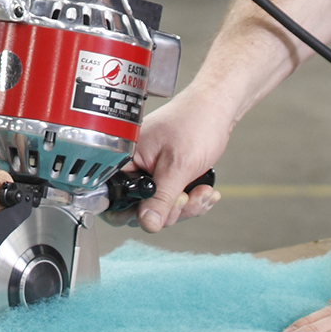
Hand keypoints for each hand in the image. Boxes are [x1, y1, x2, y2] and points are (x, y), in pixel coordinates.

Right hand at [108, 85, 228, 231]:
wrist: (217, 107)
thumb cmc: (195, 122)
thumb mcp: (178, 166)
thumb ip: (161, 199)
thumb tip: (148, 224)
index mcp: (124, 160)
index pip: (113, 200)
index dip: (131, 214)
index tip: (156, 214)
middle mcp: (134, 168)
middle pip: (140, 210)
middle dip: (170, 211)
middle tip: (185, 197)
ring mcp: (151, 172)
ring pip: (161, 208)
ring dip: (187, 206)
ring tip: (202, 191)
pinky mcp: (167, 175)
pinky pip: (174, 200)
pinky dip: (192, 200)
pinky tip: (205, 190)